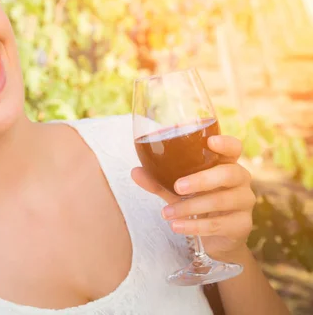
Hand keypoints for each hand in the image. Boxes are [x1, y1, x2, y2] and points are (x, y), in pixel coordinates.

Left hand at [131, 135, 255, 260]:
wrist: (215, 238)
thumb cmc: (197, 201)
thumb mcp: (177, 190)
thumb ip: (158, 180)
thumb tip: (134, 172)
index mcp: (226, 164)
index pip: (234, 148)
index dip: (226, 143)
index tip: (210, 141)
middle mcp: (240, 180)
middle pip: (228, 174)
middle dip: (202, 180)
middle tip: (177, 186)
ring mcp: (244, 202)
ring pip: (220, 201)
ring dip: (190, 207)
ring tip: (166, 213)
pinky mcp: (242, 225)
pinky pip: (218, 224)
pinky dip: (195, 226)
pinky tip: (177, 226)